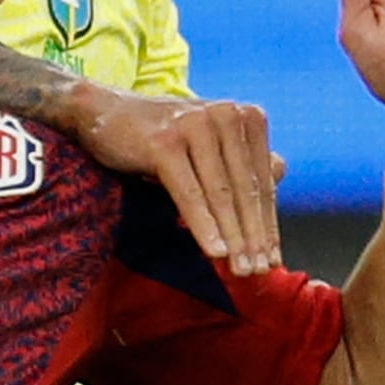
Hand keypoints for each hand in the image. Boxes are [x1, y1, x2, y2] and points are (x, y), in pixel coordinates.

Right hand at [75, 88, 287, 276]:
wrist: (103, 112)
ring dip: (233, 238)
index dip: (268, 224)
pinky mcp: (164, 142)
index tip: (272, 261)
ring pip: (220, 194)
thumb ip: (242, 157)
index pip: (261, 181)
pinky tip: (215, 252)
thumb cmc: (161, 133)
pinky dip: (204, 226)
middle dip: (254, 237)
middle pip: (244, 190)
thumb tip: (281, 173)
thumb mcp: (207, 142)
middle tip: (259, 272)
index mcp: (243, 115)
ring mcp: (195, 125)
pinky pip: (190, 194)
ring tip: (240, 269)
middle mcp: (225, 115)